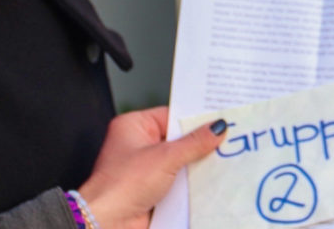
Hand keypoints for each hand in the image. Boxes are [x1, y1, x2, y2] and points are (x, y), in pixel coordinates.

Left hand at [77, 106, 225, 228]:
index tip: (218, 119)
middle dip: (198, 143)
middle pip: (177, 138)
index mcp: (133, 126)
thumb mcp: (165, 157)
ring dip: (195, 165)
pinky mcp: (151, 189)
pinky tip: (207, 181)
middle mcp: (137, 144)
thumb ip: (194, 143)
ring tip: (220, 160)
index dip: (194, 119)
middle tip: (224, 140)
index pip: (171, 115)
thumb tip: (215, 128)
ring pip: (179, 161)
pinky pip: (176, 180)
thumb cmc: (121, 185)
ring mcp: (144, 168)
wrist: (108, 223)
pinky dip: (190, 182)